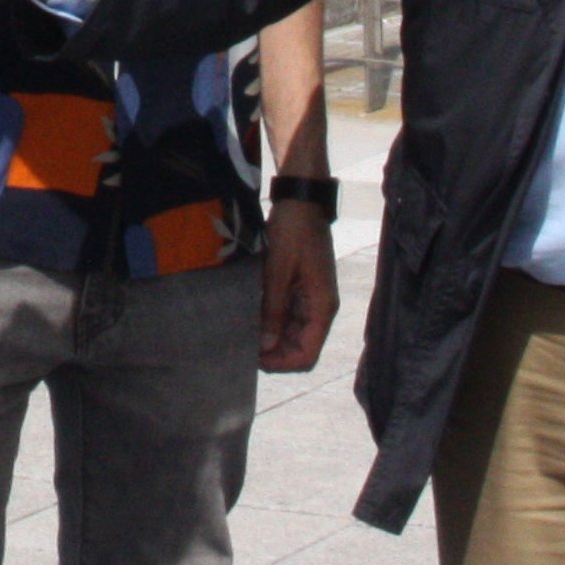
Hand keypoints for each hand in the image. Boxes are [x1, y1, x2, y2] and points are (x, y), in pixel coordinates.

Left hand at [260, 195, 341, 372]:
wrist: (300, 201)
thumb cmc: (294, 231)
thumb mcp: (278, 270)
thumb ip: (274, 309)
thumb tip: (267, 346)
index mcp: (322, 307)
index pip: (307, 354)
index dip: (282, 363)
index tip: (254, 358)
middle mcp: (320, 308)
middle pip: (299, 348)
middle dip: (273, 353)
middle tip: (243, 347)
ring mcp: (311, 300)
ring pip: (292, 335)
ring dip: (271, 338)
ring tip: (244, 333)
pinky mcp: (301, 290)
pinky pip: (288, 317)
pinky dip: (271, 322)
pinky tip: (251, 318)